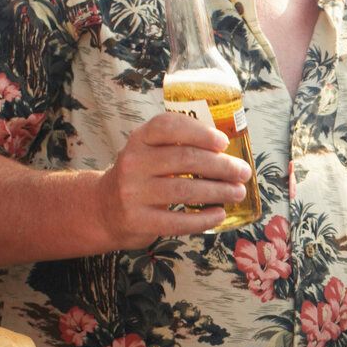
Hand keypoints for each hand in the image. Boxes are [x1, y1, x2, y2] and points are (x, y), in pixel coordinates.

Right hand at [94, 111, 253, 248]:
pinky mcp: (138, 220)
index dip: (199, 132)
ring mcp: (133, 192)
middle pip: (185, 159)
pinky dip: (204, 219)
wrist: (104, 209)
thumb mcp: (149, 153)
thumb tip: (229, 153)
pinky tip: (219, 214)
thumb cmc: (140, 177)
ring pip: (185, 190)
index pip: (168, 126)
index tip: (223, 142)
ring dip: (219, 191)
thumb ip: (178, 147)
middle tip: (243, 172)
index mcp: (140, 139)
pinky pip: (178, 221)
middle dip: (221, 166)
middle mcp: (133, 162)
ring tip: (238, 192)